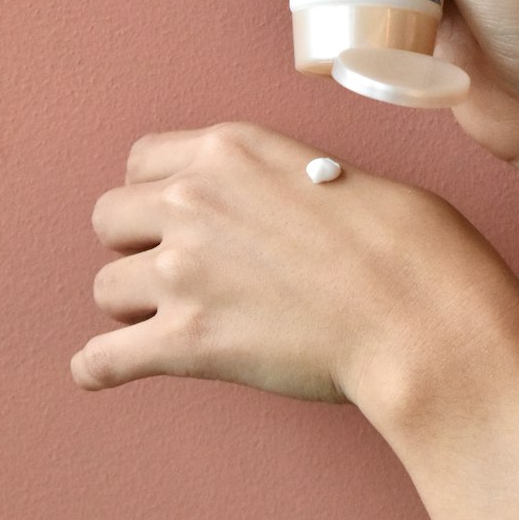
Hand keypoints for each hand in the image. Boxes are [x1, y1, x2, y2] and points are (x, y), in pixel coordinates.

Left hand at [70, 122, 518, 422]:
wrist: (419, 310)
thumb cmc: (401, 241)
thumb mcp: (326, 171)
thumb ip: (266, 182)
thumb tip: (257, 210)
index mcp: (229, 149)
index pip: (141, 160)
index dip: (157, 192)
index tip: (174, 216)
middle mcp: (192, 199)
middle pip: (110, 219)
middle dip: (138, 245)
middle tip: (181, 271)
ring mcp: (183, 271)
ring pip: (107, 287)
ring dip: (135, 306)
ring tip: (176, 320)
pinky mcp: (187, 342)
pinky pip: (104, 358)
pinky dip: (100, 367)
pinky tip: (101, 370)